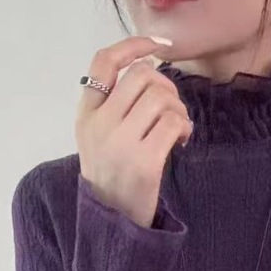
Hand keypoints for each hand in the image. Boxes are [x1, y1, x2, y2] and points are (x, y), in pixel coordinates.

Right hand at [76, 35, 192, 228]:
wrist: (113, 225)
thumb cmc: (113, 179)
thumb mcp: (99, 138)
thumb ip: (113, 105)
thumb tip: (150, 67)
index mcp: (86, 116)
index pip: (103, 62)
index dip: (133, 45)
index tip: (158, 47)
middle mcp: (99, 126)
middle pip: (142, 75)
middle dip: (167, 87)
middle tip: (171, 111)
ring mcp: (120, 144)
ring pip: (161, 96)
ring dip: (178, 109)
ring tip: (177, 129)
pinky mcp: (144, 162)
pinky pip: (172, 123)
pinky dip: (184, 128)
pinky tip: (181, 142)